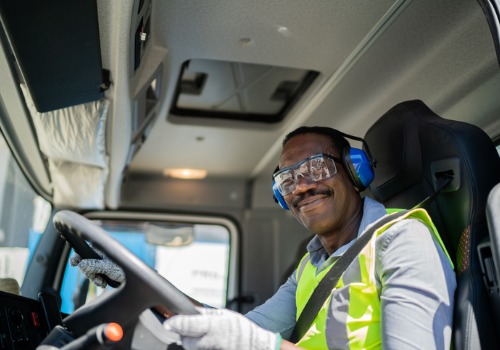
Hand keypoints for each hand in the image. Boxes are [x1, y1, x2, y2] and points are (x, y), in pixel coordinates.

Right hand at [70, 248, 124, 287]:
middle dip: (88, 272)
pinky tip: (104, 284)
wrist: (133, 279)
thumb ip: (94, 265)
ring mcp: (101, 264)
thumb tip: (81, 264)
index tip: (73, 263)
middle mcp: (100, 256)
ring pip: (89, 272)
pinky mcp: (103, 272)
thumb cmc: (123, 269)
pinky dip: (98, 282)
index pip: (85, 249)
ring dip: (94, 278)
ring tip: (102, 282)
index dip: (77, 255)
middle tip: (94, 276)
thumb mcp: (108, 267)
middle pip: (84, 263)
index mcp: (101, 250)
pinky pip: (95, 277)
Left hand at [164, 307, 281, 349]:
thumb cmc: (243, 331)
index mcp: (214, 326)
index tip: (168, 323)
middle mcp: (210, 341)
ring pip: (190, 348)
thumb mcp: (225, 315)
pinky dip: (199, 346)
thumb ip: (205, 313)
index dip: (176, 323)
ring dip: (193, 341)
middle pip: (186, 340)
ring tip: (206, 337)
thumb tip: (190, 310)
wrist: (255, 348)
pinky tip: (210, 344)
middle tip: (194, 328)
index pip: (189, 325)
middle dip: (185, 333)